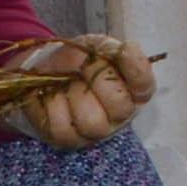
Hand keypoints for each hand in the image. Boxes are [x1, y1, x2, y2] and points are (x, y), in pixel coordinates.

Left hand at [3, 34, 156, 151]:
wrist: (42, 69)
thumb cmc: (78, 59)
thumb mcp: (97, 46)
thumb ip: (114, 49)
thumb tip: (128, 51)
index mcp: (133, 91)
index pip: (144, 85)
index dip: (135, 68)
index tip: (122, 51)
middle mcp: (119, 116)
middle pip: (120, 107)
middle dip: (98, 79)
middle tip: (83, 67)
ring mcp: (94, 131)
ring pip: (92, 122)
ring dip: (74, 95)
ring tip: (67, 84)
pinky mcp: (67, 139)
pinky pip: (62, 128)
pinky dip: (53, 105)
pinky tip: (52, 95)